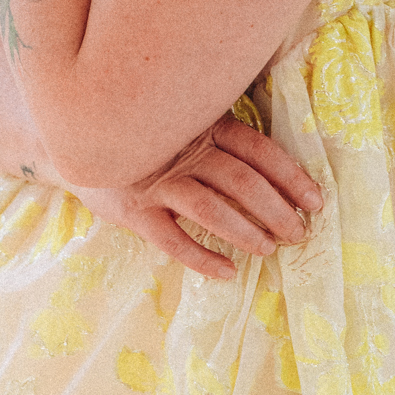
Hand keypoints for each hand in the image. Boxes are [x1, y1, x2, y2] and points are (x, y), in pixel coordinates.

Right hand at [72, 113, 324, 280]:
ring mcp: (156, 181)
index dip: (290, 176)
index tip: (316, 202)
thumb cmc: (147, 135)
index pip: (258, 150)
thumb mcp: (185, 121)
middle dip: (276, 210)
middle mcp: (183, 151)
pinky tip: (225, 272)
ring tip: (268, 250)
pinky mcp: (133, 211)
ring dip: (245, 232)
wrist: (79, 138)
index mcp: (203, 126)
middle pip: (241, 181)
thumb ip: (220, 135)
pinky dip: (201, 258)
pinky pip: (172, 240)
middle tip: (299, 234)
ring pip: (211, 209)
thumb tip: (275, 168)